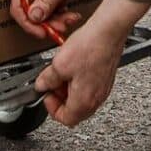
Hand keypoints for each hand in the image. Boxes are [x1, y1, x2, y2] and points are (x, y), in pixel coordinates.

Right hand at [10, 0, 121, 38]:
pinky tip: (73, 15)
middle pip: (31, 14)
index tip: (41, 31)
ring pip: (44, 16)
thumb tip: (32, 17)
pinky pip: (55, 12)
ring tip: (71, 19)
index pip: (18, 7)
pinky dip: (63, 17)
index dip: (27, 22)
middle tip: (61, 27)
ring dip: (57, 21)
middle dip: (46, 23)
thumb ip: (46, 2)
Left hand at [35, 0, 149, 125]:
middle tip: (53, 83)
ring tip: (62, 71)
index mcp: (84, 101)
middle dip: (60, 98)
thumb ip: (47, 79)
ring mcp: (103, 88)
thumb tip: (41, 85)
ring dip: (68, 89)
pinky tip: (73, 65)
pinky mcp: (105, 78)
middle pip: (74, 111)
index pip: (65, 119)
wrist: (109, 31)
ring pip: (81, 98)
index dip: (52, 108)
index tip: (47, 94)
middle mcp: (96, 99)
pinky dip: (78, 81)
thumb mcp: (59, 64)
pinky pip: (89, 87)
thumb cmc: (90, 47)